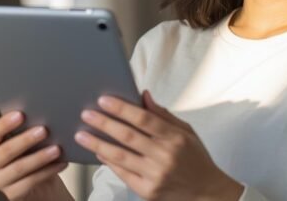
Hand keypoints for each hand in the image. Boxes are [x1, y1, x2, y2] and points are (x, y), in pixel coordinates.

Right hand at [0, 112, 70, 200]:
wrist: (40, 184)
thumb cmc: (31, 154)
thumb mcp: (25, 141)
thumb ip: (26, 129)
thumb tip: (40, 114)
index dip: (5, 123)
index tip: (21, 114)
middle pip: (6, 151)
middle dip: (25, 140)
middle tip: (44, 130)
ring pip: (19, 168)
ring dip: (39, 157)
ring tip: (57, 148)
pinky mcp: (11, 195)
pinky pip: (30, 182)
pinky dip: (48, 171)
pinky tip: (60, 163)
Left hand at [75, 90, 243, 200]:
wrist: (206, 192)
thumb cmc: (195, 159)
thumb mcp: (186, 132)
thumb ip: (163, 115)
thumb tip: (143, 95)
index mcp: (175, 137)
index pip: (143, 118)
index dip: (121, 108)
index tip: (103, 100)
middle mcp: (164, 156)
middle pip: (128, 136)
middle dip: (103, 123)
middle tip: (86, 114)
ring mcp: (155, 175)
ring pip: (120, 156)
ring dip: (97, 144)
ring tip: (81, 134)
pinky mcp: (148, 191)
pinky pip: (122, 173)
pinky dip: (108, 162)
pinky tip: (98, 152)